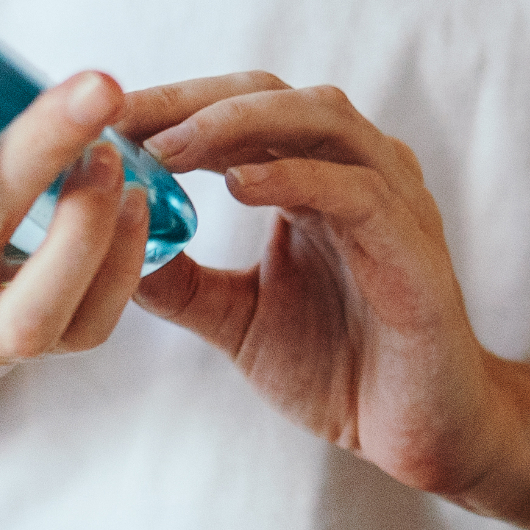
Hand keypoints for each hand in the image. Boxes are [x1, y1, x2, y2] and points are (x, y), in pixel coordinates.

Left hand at [124, 75, 518, 499]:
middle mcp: (359, 172)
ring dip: (239, 123)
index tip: (102, 119)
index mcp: (318, 179)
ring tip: (171, 144)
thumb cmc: (343, 368)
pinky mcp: (415, 250)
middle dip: (193, 100)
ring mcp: (394, 202)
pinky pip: (357, 191)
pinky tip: (240, 186)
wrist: (427, 434)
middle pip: (276, 94)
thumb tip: (106, 250)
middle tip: (122, 117)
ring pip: (321, 121)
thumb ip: (184, 282)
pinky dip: (298, 177)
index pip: (242, 108)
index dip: (172, 105)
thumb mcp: (241, 319)